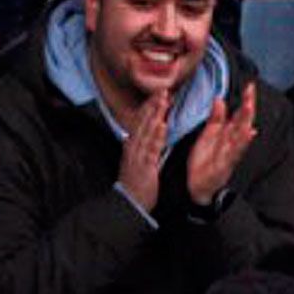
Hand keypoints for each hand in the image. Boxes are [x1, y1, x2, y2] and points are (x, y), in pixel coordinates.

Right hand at [118, 89, 168, 215]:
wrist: (128, 204)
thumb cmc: (133, 185)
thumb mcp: (132, 162)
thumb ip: (133, 148)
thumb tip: (130, 136)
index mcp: (132, 145)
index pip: (140, 122)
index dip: (149, 107)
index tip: (158, 94)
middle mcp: (133, 147)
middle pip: (143, 122)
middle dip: (153, 105)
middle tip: (163, 90)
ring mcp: (138, 156)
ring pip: (148, 131)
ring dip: (156, 114)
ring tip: (164, 101)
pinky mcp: (145, 166)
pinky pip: (152, 149)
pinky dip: (157, 136)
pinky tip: (163, 124)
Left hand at [185, 80, 256, 208]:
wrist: (194, 186)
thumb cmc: (203, 162)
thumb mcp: (207, 135)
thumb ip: (216, 118)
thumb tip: (220, 99)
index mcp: (227, 135)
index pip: (239, 114)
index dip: (245, 101)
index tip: (250, 85)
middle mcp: (232, 143)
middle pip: (243, 122)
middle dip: (248, 107)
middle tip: (251, 91)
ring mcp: (230, 155)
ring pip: (241, 136)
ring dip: (246, 121)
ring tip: (249, 106)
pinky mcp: (225, 166)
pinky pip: (235, 153)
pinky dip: (242, 143)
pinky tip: (248, 133)